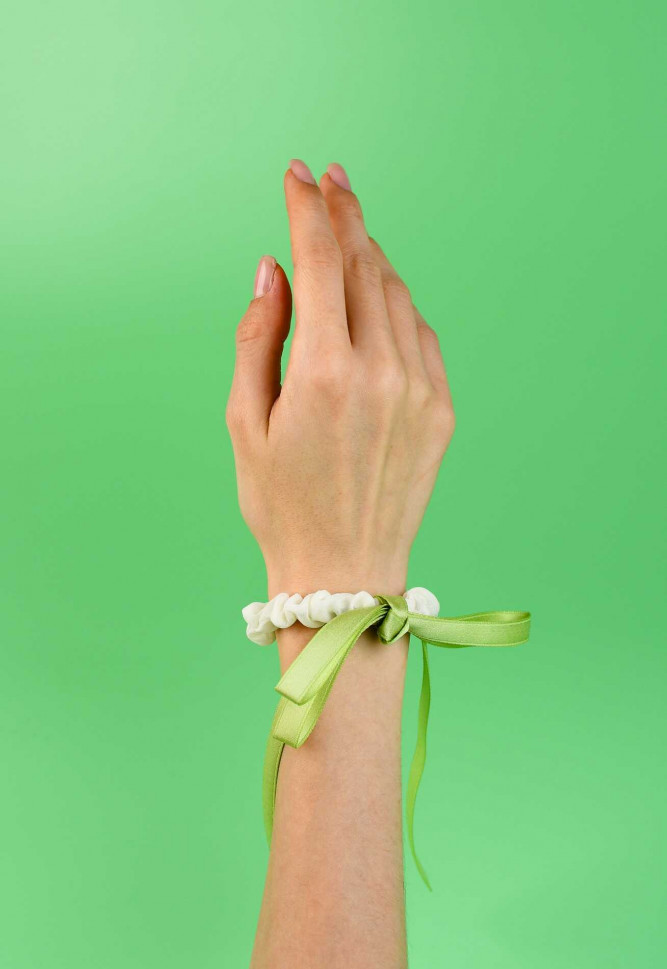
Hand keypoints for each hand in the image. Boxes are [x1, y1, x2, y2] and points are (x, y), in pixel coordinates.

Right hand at [226, 159, 454, 598]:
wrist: (344, 570)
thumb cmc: (281, 502)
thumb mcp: (243, 422)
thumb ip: (257, 336)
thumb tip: (272, 269)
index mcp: (322, 373)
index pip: (320, 260)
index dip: (306, 209)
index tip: (298, 175)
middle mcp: (379, 372)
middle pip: (365, 264)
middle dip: (344, 215)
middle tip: (330, 180)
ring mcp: (419, 390)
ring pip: (397, 294)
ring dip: (371, 256)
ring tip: (348, 235)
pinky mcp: (441, 409)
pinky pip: (422, 334)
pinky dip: (397, 304)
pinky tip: (378, 296)